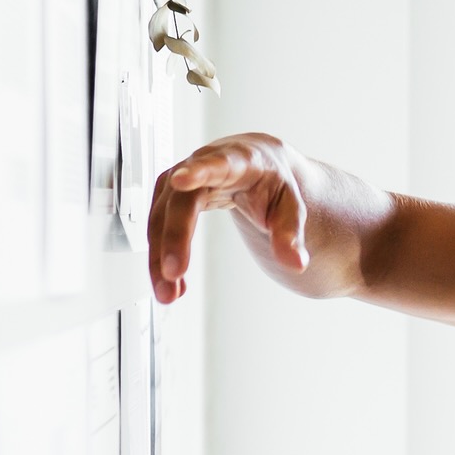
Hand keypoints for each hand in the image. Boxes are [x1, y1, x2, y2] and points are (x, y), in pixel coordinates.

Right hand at [147, 132, 328, 302]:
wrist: (257, 164)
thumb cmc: (273, 181)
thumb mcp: (291, 206)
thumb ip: (291, 234)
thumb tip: (296, 264)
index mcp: (238, 161)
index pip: (217, 164)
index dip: (197, 171)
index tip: (179, 180)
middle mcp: (203, 165)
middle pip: (182, 201)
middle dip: (175, 237)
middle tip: (174, 273)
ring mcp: (181, 179)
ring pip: (160, 217)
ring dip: (158, 257)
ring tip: (166, 293)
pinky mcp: (169, 196)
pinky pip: (159, 228)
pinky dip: (161, 257)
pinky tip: (170, 283)